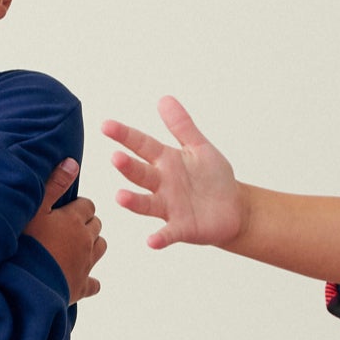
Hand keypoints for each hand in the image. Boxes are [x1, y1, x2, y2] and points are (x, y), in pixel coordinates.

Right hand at [23, 159, 106, 299]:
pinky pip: (94, 284)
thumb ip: (54, 184)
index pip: (88, 205)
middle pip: (96, 225)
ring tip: (76, 244)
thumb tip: (72, 163)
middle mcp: (86, 241)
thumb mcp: (35, 207)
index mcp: (75, 220)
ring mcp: (85, 265)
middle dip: (86, 222)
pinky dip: (90, 280)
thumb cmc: (24, 241)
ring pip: (100, 248)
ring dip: (92, 244)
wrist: (23, 282)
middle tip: (68, 225)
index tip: (66, 208)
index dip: (78, 205)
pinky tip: (82, 278)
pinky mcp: (81, 287)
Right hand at [101, 97, 244, 248]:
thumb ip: (182, 126)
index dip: (124, 135)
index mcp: (165, 161)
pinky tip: (152, 241)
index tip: (106, 126)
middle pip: (140, 173)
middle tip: (115, 158)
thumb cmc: (214, 178)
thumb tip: (164, 99)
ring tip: (120, 196)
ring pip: (146, 203)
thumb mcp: (199, 148)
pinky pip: (168, 233)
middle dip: (128, 167)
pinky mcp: (182, 228)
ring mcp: (169, 207)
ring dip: (133, 201)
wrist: (234, 208)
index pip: (141, 145)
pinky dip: (159, 238)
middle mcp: (162, 184)